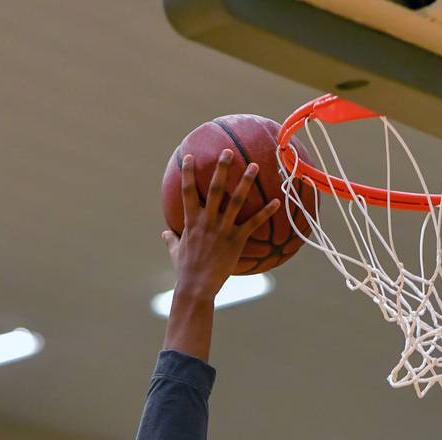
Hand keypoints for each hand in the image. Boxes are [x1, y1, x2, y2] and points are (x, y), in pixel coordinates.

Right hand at [162, 150, 279, 299]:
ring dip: (245, 181)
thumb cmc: (185, 270)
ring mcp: (222, 229)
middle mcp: (207, 221)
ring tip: (254, 166)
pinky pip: (253, 223)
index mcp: (191, 221)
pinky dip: (265, 212)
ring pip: (237, 200)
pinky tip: (276, 202)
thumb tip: (165, 234)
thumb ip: (172, 240)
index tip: (191, 156)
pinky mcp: (236, 241)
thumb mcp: (175, 252)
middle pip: (215, 189)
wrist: (197, 286)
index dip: (189, 173)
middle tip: (228, 152)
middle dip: (221, 168)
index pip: (187, 191)